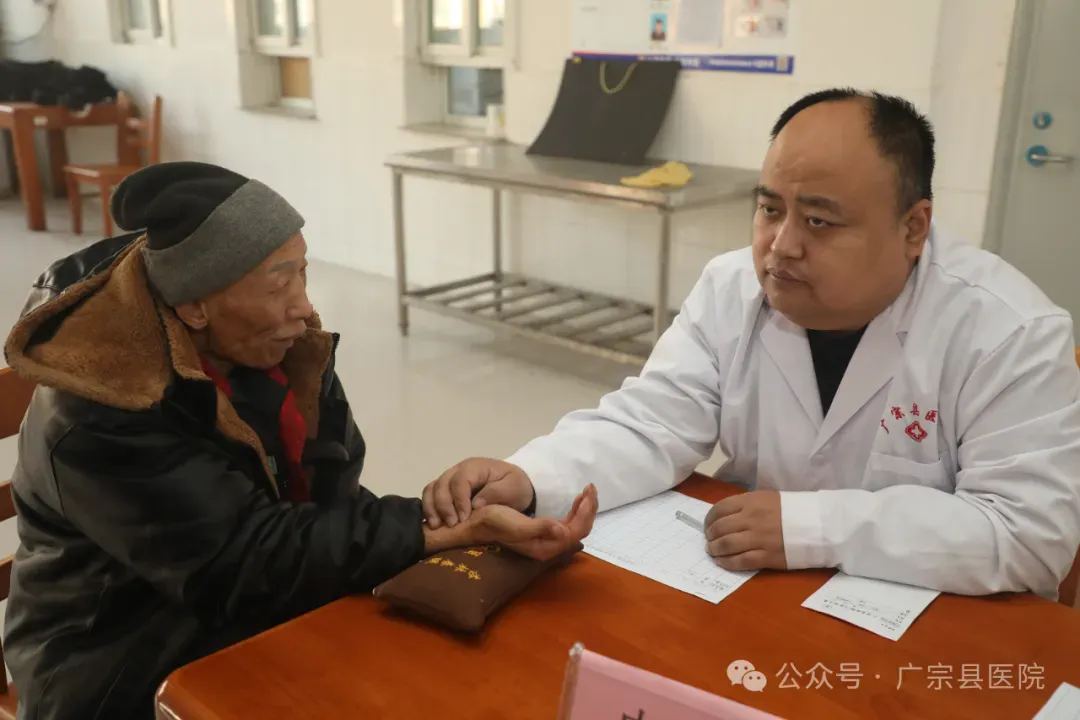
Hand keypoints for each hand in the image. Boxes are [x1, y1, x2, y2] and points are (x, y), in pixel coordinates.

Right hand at [422, 458, 534, 528]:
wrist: (516, 487)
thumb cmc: (516, 487)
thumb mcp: (513, 488)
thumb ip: (495, 494)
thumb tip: (475, 505)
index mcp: (475, 467)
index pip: (460, 481)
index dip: (459, 500)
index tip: (464, 519)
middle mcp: (458, 470)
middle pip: (441, 484)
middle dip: (444, 505)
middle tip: (452, 525)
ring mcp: (450, 479)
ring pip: (432, 488)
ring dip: (432, 507)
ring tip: (437, 526)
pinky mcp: (446, 490)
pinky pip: (430, 495)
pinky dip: (429, 508)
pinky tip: (434, 524)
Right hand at [472, 484, 597, 559]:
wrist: (475, 524)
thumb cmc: (494, 522)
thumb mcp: (515, 524)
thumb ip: (540, 528)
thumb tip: (563, 531)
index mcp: (545, 546)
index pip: (575, 530)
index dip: (585, 512)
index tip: (587, 491)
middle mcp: (549, 547)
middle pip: (579, 529)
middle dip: (589, 508)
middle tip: (591, 487)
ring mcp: (546, 541)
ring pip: (575, 527)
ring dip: (584, 509)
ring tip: (587, 491)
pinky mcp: (542, 534)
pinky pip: (567, 524)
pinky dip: (575, 511)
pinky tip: (575, 501)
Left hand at [703, 490, 786, 571]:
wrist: (819, 525)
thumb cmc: (793, 510)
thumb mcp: (767, 498)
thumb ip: (746, 505)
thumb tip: (725, 517)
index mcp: (751, 501)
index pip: (719, 509)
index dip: (709, 520)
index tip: (708, 526)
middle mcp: (751, 518)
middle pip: (720, 528)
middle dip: (710, 536)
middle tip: (709, 540)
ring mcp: (758, 538)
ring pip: (726, 545)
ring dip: (715, 549)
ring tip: (713, 551)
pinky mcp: (766, 556)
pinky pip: (740, 561)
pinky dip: (727, 562)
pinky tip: (722, 562)